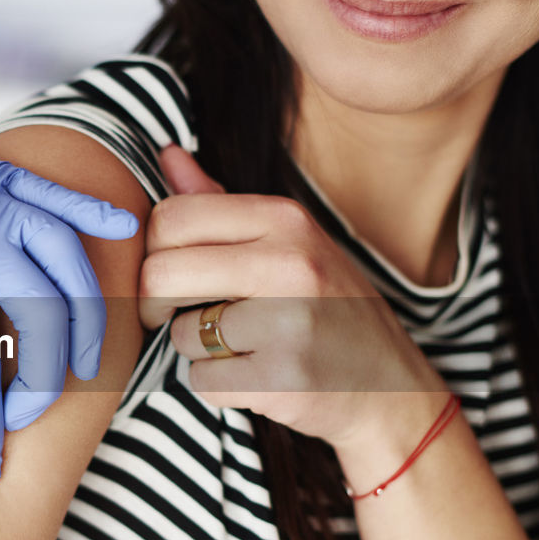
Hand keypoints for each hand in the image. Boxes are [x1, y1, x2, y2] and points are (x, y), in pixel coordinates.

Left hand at [139, 146, 444, 448]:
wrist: (389, 384)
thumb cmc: (325, 308)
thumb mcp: (287, 241)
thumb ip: (218, 201)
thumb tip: (166, 153)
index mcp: (285, 219)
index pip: (173, 217)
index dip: (150, 251)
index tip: (163, 274)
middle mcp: (290, 263)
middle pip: (162, 274)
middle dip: (152, 302)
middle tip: (167, 315)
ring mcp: (289, 322)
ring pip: (182, 333)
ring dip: (197, 348)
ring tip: (241, 346)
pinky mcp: (282, 379)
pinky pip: (203, 380)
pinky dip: (217, 386)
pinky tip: (255, 376)